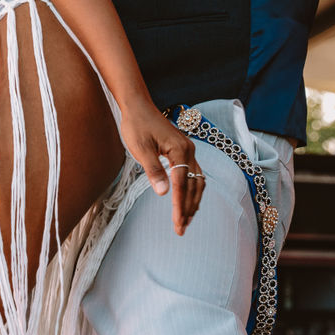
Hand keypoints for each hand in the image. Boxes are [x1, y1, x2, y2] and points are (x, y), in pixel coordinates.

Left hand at [119, 106, 202, 237]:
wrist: (138, 106)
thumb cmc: (136, 125)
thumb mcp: (140, 149)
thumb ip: (153, 170)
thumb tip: (163, 193)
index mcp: (180, 150)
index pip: (182, 184)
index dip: (179, 206)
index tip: (177, 224)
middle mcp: (189, 150)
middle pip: (194, 185)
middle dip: (188, 208)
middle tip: (181, 229)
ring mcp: (188, 150)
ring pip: (197, 181)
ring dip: (192, 201)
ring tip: (185, 220)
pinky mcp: (183, 151)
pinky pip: (193, 174)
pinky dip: (192, 191)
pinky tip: (186, 201)